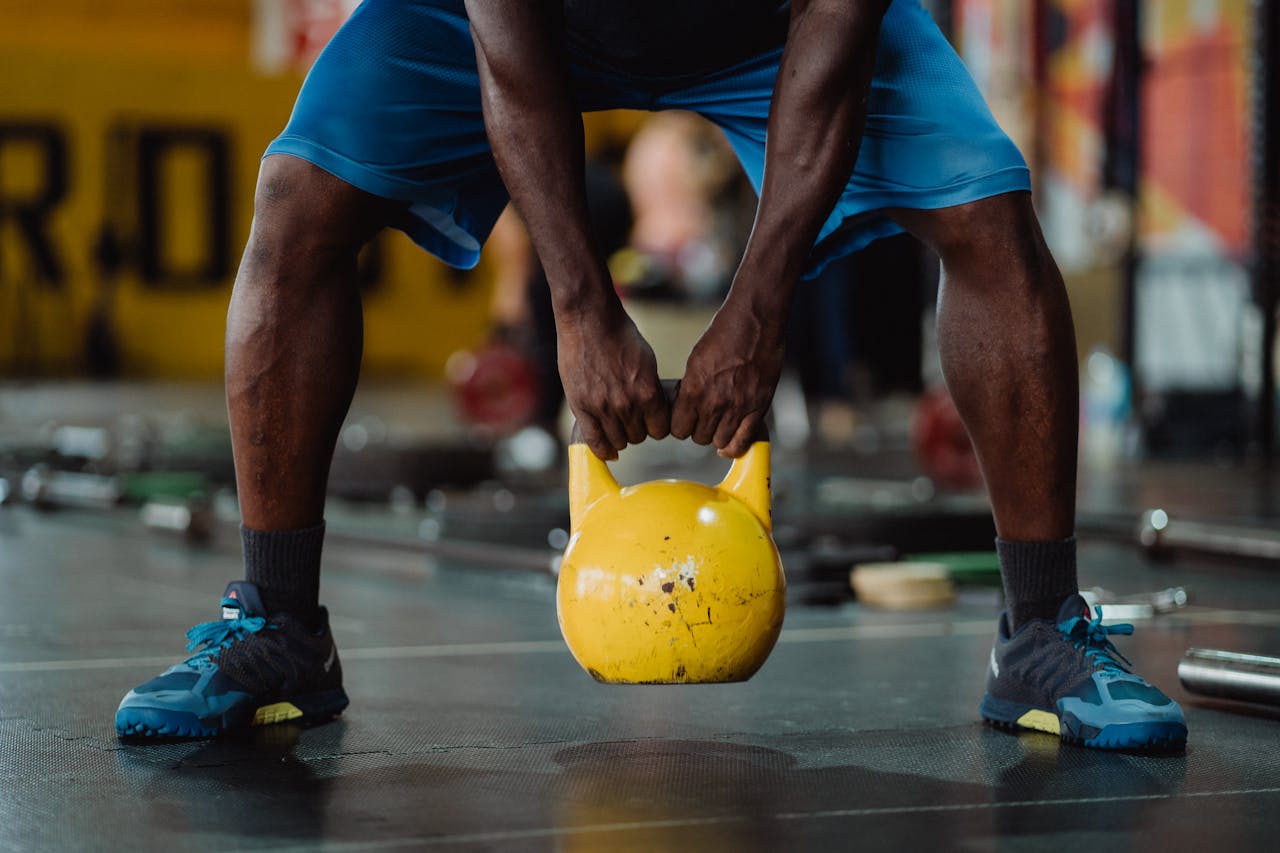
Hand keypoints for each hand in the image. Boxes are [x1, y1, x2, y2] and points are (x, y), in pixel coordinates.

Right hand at [557, 303, 669, 459]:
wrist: (589, 320)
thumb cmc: (620, 335)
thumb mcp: (647, 362)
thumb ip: (649, 389)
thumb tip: (653, 410)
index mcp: (648, 392)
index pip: (659, 430)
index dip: (656, 426)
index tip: (651, 422)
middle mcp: (627, 404)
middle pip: (638, 437)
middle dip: (637, 429)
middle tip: (631, 420)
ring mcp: (603, 408)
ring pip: (618, 441)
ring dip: (620, 437)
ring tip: (617, 427)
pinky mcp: (581, 407)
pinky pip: (594, 441)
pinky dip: (602, 449)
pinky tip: (606, 449)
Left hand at [672, 301, 785, 457]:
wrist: (756, 321)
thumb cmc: (725, 334)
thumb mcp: (696, 359)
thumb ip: (691, 386)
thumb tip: (685, 406)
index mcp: (695, 389)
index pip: (678, 429)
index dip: (680, 425)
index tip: (684, 419)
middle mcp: (715, 402)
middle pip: (699, 437)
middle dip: (698, 429)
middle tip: (703, 418)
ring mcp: (738, 407)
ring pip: (720, 442)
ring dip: (717, 435)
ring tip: (719, 424)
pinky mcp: (759, 407)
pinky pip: (745, 441)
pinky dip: (736, 446)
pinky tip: (731, 443)